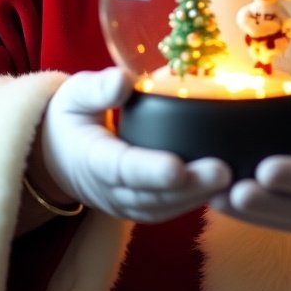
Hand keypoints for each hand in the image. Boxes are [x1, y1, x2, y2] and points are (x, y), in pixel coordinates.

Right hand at [41, 67, 231, 222]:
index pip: (121, 168)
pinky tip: (223, 187)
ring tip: (233, 180)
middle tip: (224, 172)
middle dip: (188, 187)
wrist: (56, 155)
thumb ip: (97, 89)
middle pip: (150, 195)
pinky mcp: (139, 207)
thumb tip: (123, 80)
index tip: (177, 167)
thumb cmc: (71, 117)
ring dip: (197, 197)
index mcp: (90, 158)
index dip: (149, 170)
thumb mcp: (75, 94)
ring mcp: (123, 203)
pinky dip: (194, 200)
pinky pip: (167, 209)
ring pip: (162, 208)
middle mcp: (107, 190)